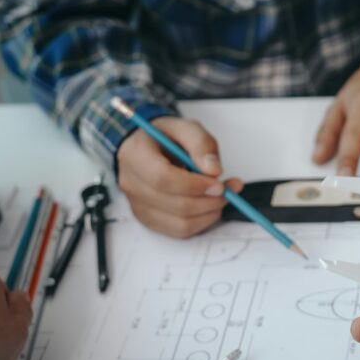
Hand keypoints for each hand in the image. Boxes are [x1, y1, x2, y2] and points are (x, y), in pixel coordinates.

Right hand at [117, 117, 242, 238]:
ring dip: (209, 213)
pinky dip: (202, 222)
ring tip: (222, 196)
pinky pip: (180, 231)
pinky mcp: (149, 220)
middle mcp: (132, 184)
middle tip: (228, 189)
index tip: (218, 183)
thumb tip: (214, 170)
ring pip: (180, 223)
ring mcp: (138, 205)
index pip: (163, 178)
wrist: (149, 148)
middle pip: (175, 204)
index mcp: (136, 155)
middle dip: (209, 200)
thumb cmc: (166, 137)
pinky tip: (210, 207)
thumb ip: (201, 144)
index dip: (195, 185)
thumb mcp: (186, 127)